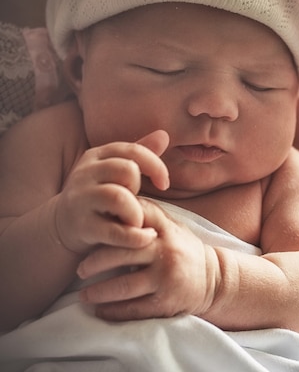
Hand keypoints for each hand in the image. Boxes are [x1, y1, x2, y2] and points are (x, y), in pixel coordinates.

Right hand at [54, 130, 169, 253]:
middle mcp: (86, 173)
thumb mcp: (114, 172)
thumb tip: (164, 135)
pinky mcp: (81, 226)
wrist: (60, 226)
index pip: (133, 151)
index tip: (165, 184)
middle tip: (137, 203)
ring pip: (118, 197)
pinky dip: (136, 237)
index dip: (155, 166)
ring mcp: (81, 199)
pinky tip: (145, 237)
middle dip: (139, 189)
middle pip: (127, 170)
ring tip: (137, 222)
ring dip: (136, 213)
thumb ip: (138, 154)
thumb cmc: (97, 197)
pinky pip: (115, 231)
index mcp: (97, 156)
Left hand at [76, 198, 219, 320]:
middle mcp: (166, 252)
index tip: (89, 230)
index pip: (132, 220)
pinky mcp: (167, 302)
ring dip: (99, 292)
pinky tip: (100, 311)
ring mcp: (166, 279)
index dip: (109, 223)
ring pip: (124, 286)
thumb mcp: (171, 227)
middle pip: (121, 254)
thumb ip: (146, 217)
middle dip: (95, 263)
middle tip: (80, 270)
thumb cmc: (182, 249)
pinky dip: (113, 311)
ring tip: (84, 295)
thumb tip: (110, 204)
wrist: (216, 278)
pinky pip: (134, 309)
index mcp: (165, 229)